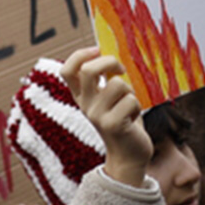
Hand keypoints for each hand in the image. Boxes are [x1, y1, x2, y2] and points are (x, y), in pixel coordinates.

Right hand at [63, 47, 147, 188]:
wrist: (129, 154)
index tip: (97, 50)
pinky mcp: (113, 125)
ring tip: (129, 104)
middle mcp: (85, 105)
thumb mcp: (108, 99)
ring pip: (117, 84)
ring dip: (130, 91)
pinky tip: (133, 118)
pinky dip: (137, 106)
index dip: (80, 55)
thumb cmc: (123, 121)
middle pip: (89, 70)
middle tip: (121, 69)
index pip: (67, 70)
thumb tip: (110, 56)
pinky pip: (130, 101)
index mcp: (81, 96)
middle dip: (109, 62)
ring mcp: (97, 115)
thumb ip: (105, 81)